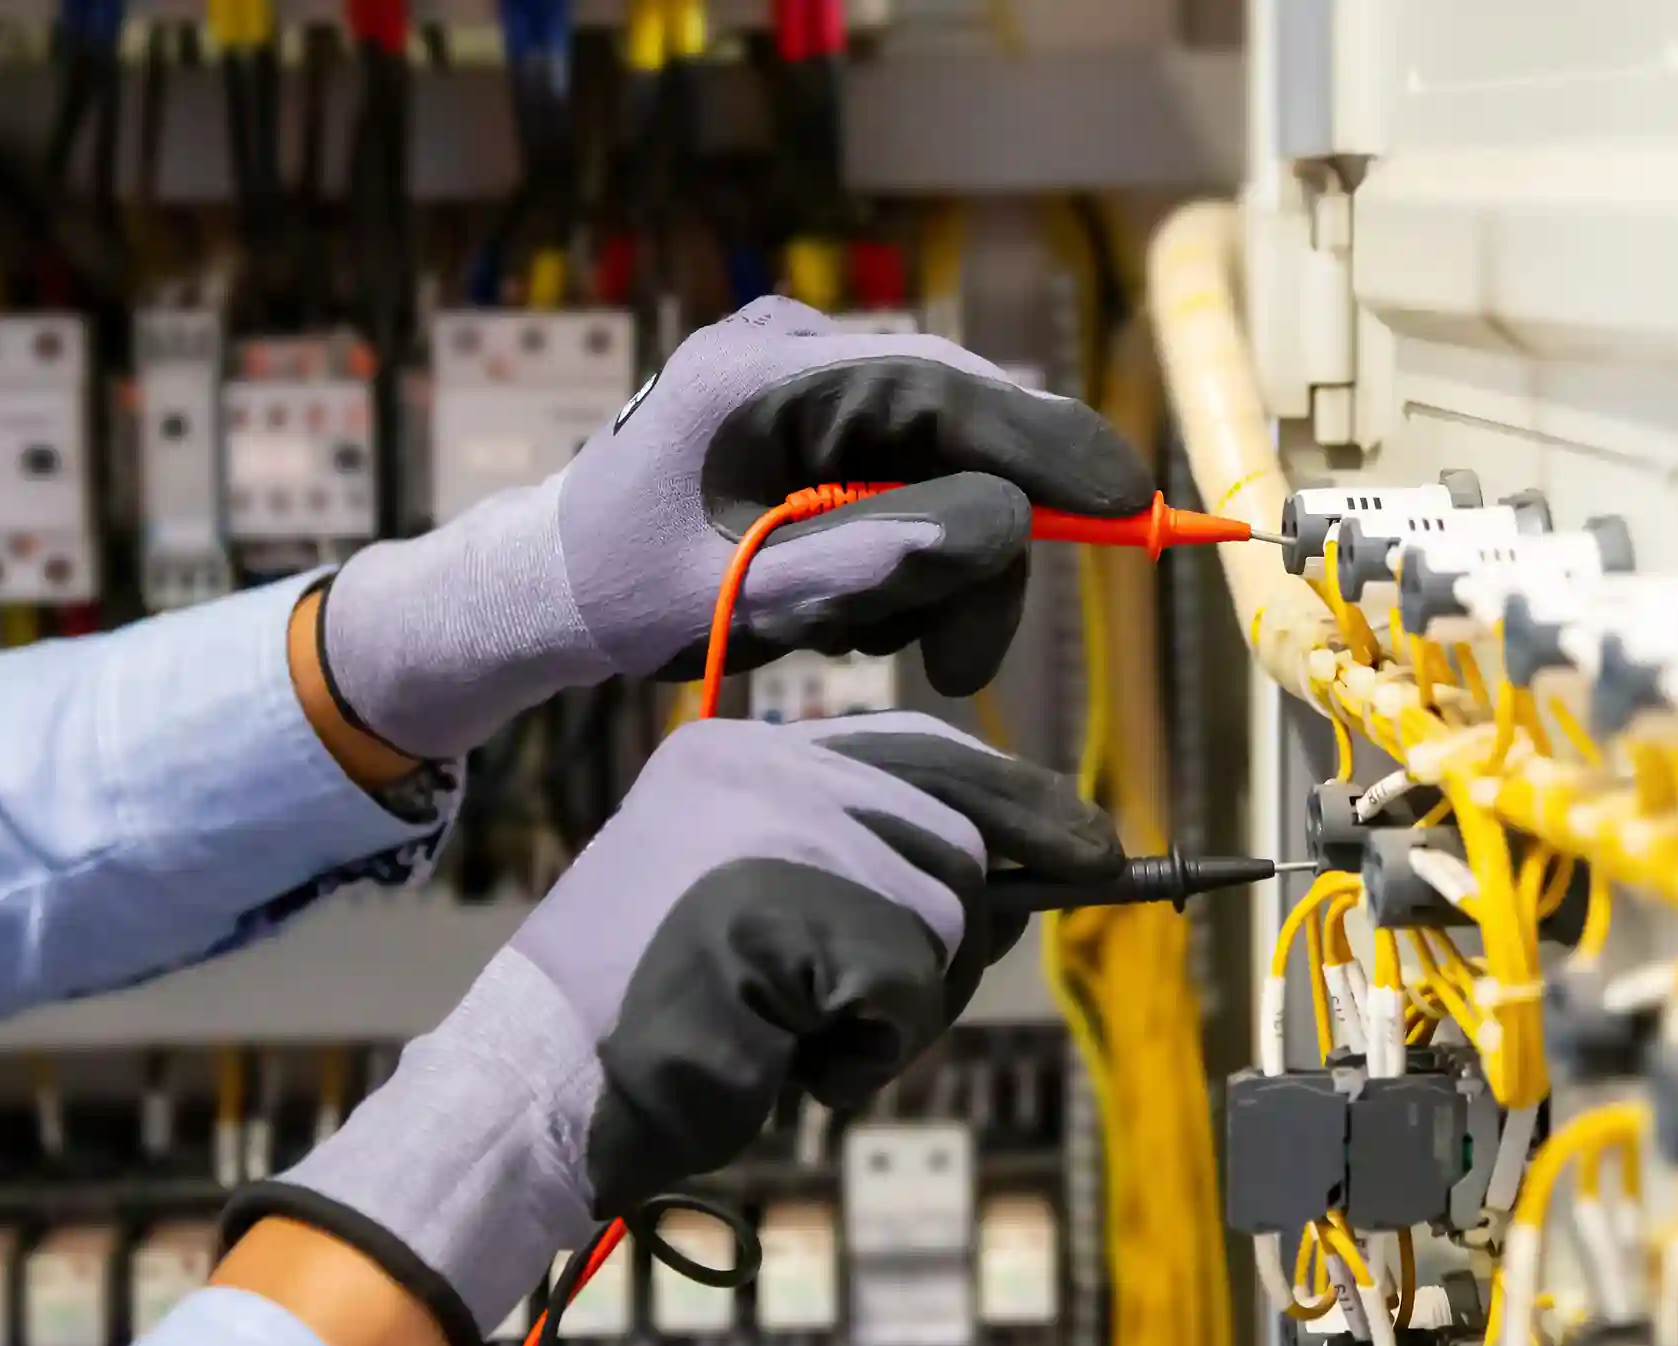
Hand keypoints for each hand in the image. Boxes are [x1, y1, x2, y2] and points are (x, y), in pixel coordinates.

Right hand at [221, 712, 1121, 1345]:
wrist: (540, 1082)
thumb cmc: (658, 1014)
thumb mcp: (767, 906)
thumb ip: (870, 866)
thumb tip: (1035, 875)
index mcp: (742, 753)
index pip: (924, 752)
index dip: (1021, 804)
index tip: (1097, 849)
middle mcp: (763, 768)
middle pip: (955, 836)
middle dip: (959, 935)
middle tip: (895, 1003)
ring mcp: (777, 831)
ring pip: (945, 913)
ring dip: (901, 1007)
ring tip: (800, 1031)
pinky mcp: (791, 908)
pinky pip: (907, 986)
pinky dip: (870, 1048)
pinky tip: (792, 1057)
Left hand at [318, 297, 1153, 756]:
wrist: (550, 586)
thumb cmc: (627, 595)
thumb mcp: (748, 596)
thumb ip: (871, 558)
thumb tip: (1003, 528)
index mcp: (765, 374)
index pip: (948, 390)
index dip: (1047, 447)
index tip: (1127, 500)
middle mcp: (798, 350)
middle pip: (964, 426)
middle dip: (986, 543)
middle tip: (963, 664)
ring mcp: (811, 373)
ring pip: (950, 456)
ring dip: (946, 560)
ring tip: (879, 644)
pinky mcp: (823, 410)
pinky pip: (916, 465)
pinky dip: (916, 543)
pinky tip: (860, 603)